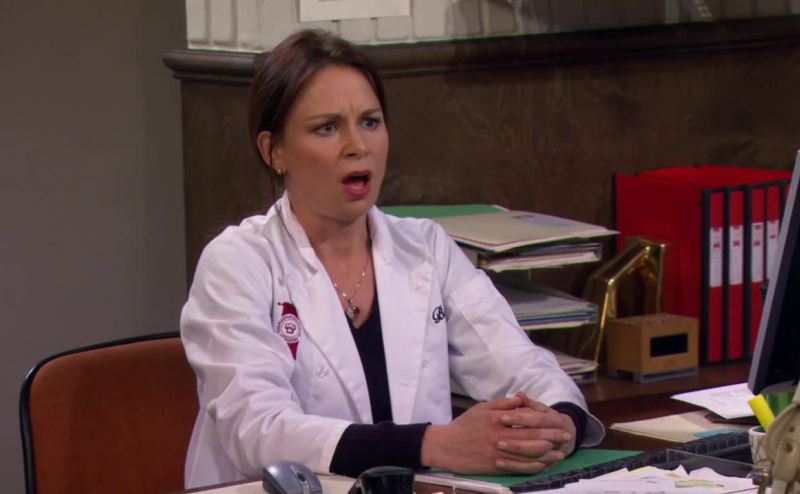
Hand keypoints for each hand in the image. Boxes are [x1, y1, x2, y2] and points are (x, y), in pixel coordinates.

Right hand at [420, 395, 566, 474]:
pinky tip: (542, 466)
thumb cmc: (463, 425)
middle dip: (552, 437)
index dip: (545, 421)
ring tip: (560, 454)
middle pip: (532, 436)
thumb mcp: (480, 408)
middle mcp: (500, 435)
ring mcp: (498, 452)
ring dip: (547, 454)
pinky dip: (532, 467)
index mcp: (497, 419)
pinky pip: (518, 467)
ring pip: (528, 454)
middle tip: (566, 437)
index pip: (526, 419)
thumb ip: (501, 404)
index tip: (559, 421)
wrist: (445, 446)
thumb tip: (519, 399)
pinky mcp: (495, 466)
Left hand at [494, 392, 576, 471]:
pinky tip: (499, 463)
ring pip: (534, 456)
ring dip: (515, 453)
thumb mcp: (540, 408)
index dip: (520, 419)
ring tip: (497, 449)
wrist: (565, 436)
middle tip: (496, 439)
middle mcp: (558, 439)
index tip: (502, 417)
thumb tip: (518, 394)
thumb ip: (529, 403)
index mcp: (556, 421)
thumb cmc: (545, 419)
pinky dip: (515, 467)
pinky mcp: (546, 466)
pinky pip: (530, 470)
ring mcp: (553, 454)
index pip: (537, 420)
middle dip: (516, 440)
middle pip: (537, 441)